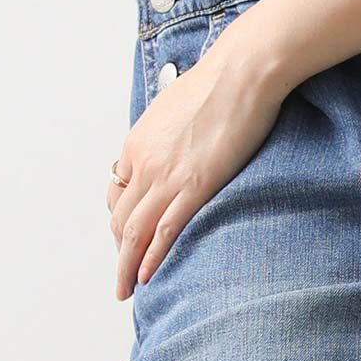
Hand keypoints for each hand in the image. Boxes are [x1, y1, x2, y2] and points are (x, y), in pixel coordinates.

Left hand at [105, 31, 284, 298]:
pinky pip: (165, 230)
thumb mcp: (175, 105)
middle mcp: (144, 163)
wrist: (242, 71)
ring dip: (126, 265)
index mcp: (137, 143)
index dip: (121, 218)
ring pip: (134, 232)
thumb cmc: (218, 82)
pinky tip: (147, 275)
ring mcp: (167, 176)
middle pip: (120, 218)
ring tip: (125, 289)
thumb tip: (174, 143)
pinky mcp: (195, 185)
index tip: (128, 235)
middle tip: (122, 274)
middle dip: (118, 251)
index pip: (119, 192)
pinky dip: (152, 257)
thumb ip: (167, 132)